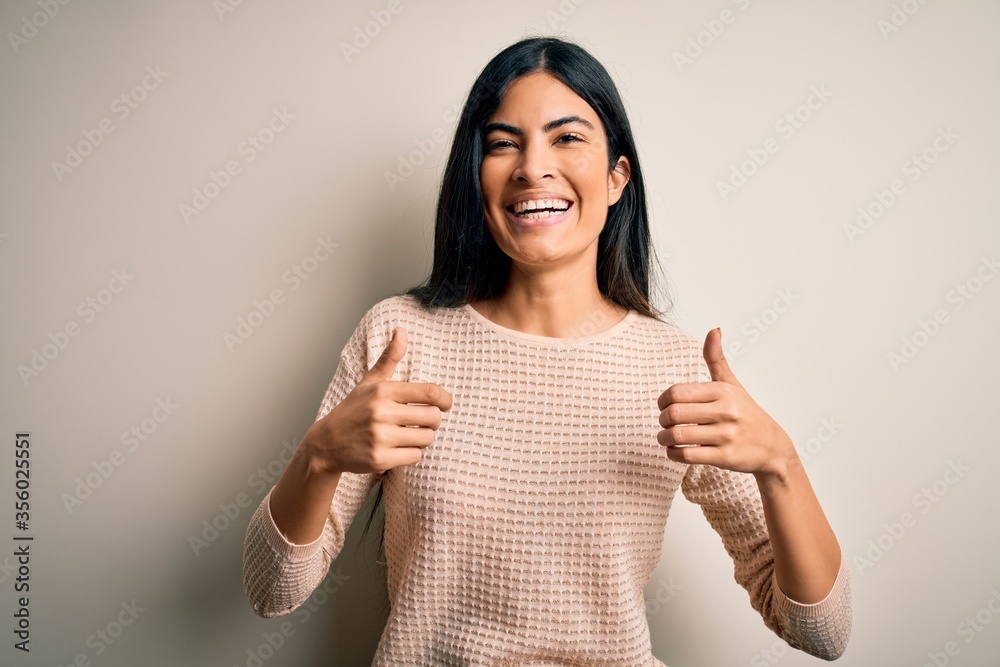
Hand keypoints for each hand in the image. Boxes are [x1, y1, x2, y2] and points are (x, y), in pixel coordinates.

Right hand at [303, 326, 452, 475]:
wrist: (326, 443)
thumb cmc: (354, 409)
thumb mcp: (370, 382)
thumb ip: (389, 358)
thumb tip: (401, 330)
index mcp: (383, 391)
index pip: (430, 392)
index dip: (445, 399)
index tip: (446, 404)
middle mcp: (382, 412)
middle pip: (433, 417)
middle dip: (432, 421)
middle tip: (422, 421)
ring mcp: (380, 437)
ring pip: (426, 438)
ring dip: (422, 438)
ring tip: (408, 434)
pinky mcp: (379, 459)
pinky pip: (415, 457)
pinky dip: (411, 454)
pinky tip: (397, 448)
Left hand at [656, 327, 796, 478]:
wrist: (773, 447)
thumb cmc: (746, 412)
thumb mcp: (732, 384)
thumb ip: (716, 358)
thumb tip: (714, 329)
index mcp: (722, 391)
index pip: (676, 392)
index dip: (662, 400)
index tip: (664, 406)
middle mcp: (725, 411)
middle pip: (673, 414)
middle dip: (661, 420)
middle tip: (664, 423)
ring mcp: (726, 435)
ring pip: (678, 435)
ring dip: (664, 438)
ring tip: (666, 438)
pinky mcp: (725, 457)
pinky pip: (687, 456)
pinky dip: (673, 454)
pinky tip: (675, 450)